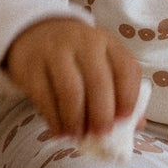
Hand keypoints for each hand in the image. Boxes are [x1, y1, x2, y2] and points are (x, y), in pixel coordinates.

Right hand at [4, 18, 140, 138]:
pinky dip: (54, 119)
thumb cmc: (76, 54)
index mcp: (108, 42)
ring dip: (76, 120)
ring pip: (71, 92)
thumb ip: (119, 89)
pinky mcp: (31, 66)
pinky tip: (59, 131)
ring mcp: (56, 52)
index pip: (126, 69)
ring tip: (78, 136)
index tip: (124, 120)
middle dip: (102, 115)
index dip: (129, 98)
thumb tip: (136, 125)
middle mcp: (84, 43)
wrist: (36, 31)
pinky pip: (45, 98)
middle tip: (101, 135)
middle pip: (98, 83)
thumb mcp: (101, 61)